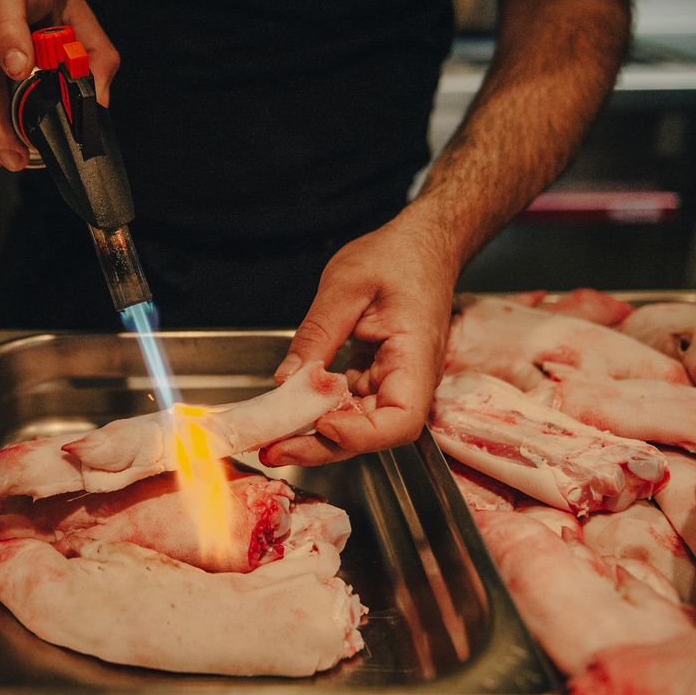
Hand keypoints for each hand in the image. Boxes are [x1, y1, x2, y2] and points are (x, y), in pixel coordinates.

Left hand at [261, 214, 457, 465]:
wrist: (422, 245)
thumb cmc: (397, 257)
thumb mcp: (346, 285)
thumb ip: (317, 333)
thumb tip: (288, 379)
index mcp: (414, 356)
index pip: (400, 419)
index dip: (360, 433)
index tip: (321, 424)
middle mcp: (409, 379)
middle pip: (373, 431)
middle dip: (322, 446)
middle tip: (275, 449)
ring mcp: (393, 380)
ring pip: (357, 423)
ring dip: (316, 435)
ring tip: (273, 439)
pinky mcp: (376, 376)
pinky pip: (349, 404)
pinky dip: (319, 412)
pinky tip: (289, 414)